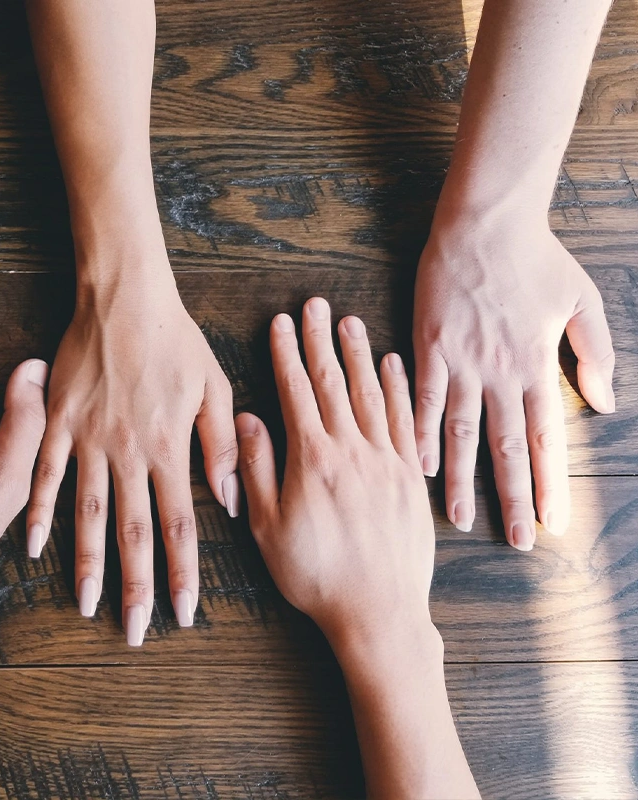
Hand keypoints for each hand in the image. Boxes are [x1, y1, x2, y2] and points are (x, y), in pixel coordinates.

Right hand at [26, 255, 237, 645]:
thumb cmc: (175, 339)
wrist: (123, 296)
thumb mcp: (214, 386)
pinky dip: (38, 512)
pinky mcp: (58, 422)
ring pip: (87, 513)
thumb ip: (220, 446)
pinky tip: (33, 546)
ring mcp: (88, 439)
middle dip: (136, 586)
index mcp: (169, 447)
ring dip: (87, 563)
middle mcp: (128, 452)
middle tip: (135, 631)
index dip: (182, 573)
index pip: (179, 525)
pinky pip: (45, 474)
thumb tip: (230, 501)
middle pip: (133, 532)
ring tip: (87, 604)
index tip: (183, 613)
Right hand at [236, 298, 433, 652]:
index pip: (297, 392)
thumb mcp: (267, 527)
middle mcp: (352, 450)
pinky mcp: (410, 478)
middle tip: (315, 304)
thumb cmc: (315, 576)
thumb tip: (247, 419)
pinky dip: (398, 389)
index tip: (281, 322)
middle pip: (334, 383)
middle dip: (321, 340)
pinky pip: (406, 421)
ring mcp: (387, 462)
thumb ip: (256, 469)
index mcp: (313, 459)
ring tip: (350, 322)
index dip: (286, 354)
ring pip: (371, 394)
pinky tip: (393, 366)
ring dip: (359, 355)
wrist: (379, 613)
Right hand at [413, 211, 614, 549]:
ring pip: (461, 432)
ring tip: (458, 519)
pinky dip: (420, 434)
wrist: (484, 223)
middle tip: (515, 540)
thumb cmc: (535, 258)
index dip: (550, 483)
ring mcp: (461, 362)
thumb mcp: (583, 301)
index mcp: (537, 365)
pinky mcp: (429, 347)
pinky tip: (418, 465)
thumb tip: (603, 404)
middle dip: (512, 497)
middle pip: (505, 446)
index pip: (545, 437)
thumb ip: (594, 354)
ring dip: (461, 479)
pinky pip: (422, 399)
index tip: (553, 522)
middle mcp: (500, 373)